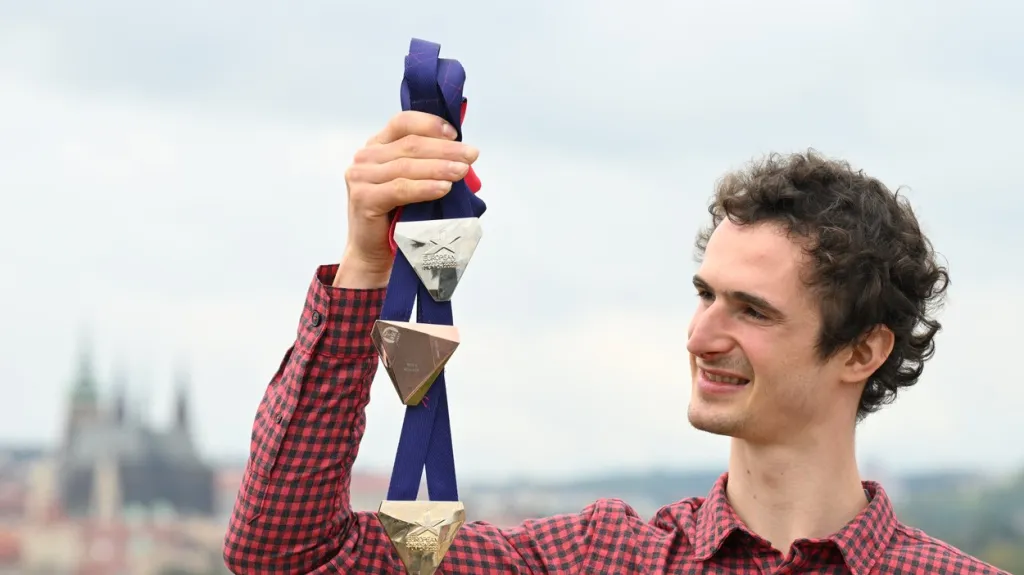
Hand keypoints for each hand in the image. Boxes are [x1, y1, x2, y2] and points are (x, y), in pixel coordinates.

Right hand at [334, 111, 479, 287]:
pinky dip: (425, 187)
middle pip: (410, 145)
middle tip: (471, 155)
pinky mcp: (363, 198)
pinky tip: (444, 187)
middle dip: (445, 149)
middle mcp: (366, 157)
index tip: (455, 134)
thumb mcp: (417, 183)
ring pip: (407, 166)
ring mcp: (361, 176)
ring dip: (439, 167)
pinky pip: (400, 188)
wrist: (375, 252)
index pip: (403, 123)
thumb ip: (432, 164)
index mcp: (378, 145)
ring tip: (462, 171)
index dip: (430, 124)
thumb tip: (466, 155)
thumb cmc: (400, 217)